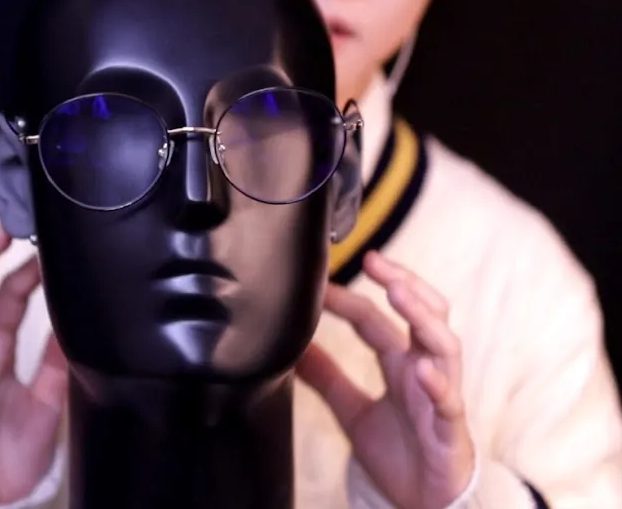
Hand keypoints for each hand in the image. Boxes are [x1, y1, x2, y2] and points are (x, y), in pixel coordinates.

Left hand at [297, 251, 474, 508]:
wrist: (423, 506)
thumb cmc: (399, 454)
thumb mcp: (352, 411)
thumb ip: (328, 378)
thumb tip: (292, 349)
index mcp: (399, 362)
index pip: (374, 318)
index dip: (348, 298)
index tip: (320, 284)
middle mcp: (423, 368)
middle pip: (425, 312)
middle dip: (402, 281)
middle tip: (374, 259)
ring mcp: (440, 394)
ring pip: (444, 344)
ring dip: (422, 315)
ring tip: (399, 293)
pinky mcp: (450, 428)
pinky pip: (450, 401)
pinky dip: (438, 383)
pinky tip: (423, 369)